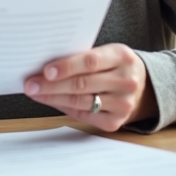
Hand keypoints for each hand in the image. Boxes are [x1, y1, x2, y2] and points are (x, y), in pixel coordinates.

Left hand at [22, 44, 156, 131]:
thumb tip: (46, 67)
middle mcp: (126, 81)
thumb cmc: (115, 66)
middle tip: (31, 84)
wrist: (145, 87)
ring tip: (35, 92)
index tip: (45, 70)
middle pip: (82, 84)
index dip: (66, 66)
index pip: (91, 61)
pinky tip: (51, 101)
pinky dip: (65, 108)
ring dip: (53, 97)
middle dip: (52, 85)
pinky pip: (84, 115)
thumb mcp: (107, 54)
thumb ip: (83, 57)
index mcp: (122, 57)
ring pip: (81, 101)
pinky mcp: (116, 121)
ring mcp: (123, 104)